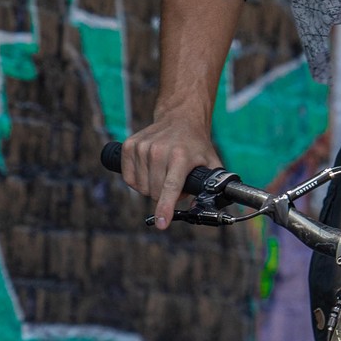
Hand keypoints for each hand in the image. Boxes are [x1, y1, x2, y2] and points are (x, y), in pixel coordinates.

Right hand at [120, 108, 220, 230]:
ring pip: (141, 187)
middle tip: (174, 182)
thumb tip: (200, 208)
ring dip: (151, 187)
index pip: (170, 187)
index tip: (162, 223)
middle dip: (164, 196)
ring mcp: (142, 147)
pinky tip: (149, 170)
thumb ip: (211, 187)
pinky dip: (138, 181)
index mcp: (181, 156)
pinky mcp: (129, 145)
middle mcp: (159, 151)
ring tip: (163, 173)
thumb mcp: (211, 163)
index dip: (165, 207)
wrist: (180, 117)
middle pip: (154, 192)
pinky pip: (128, 178)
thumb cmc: (196, 144)